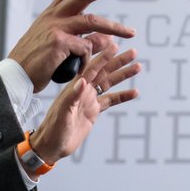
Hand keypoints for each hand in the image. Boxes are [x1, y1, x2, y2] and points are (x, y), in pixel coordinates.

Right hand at [8, 0, 135, 91]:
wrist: (15, 77)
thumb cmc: (36, 63)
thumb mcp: (59, 46)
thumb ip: (80, 39)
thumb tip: (106, 38)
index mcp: (51, 15)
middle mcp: (53, 17)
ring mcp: (55, 28)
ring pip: (92, 22)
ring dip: (114, 28)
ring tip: (131, 33)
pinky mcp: (58, 42)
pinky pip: (85, 48)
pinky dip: (88, 60)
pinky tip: (80, 68)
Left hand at [29, 43, 140, 164]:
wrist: (52, 145)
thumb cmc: (53, 129)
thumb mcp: (62, 113)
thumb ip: (72, 97)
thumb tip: (83, 81)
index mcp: (75, 88)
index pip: (92, 68)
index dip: (103, 57)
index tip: (115, 45)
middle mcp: (83, 90)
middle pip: (105, 72)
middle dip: (119, 62)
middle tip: (133, 52)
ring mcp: (89, 99)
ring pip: (110, 83)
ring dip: (123, 75)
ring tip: (138, 66)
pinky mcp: (94, 110)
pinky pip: (111, 100)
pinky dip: (123, 96)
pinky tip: (134, 92)